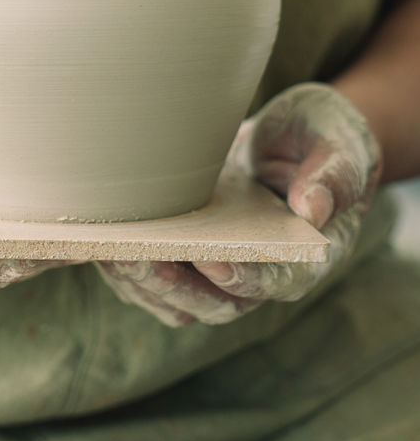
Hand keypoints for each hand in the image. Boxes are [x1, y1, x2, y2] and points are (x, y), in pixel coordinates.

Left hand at [95, 83, 381, 326]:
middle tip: (143, 257)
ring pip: (176, 300)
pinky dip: (126, 270)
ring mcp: (218, 272)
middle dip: (176, 285)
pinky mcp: (186, 259)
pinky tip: (101, 243)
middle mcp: (259, 276)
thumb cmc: (322, 141)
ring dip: (143, 282)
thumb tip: (313, 209)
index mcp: (303, 257)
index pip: (274, 282)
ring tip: (113, 251)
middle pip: (216, 304)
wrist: (295, 137)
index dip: (244, 277)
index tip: (213, 260)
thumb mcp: (339, 145)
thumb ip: (333, 176)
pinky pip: (152, 281)